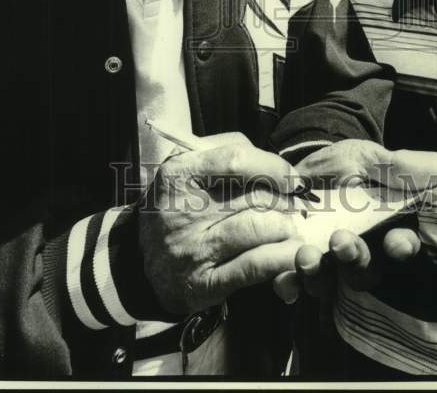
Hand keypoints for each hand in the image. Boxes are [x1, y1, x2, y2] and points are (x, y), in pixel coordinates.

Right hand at [139, 133, 305, 314]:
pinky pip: (254, 266)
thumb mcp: (187, 168)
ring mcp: (194, 248)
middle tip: (294, 206)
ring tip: (290, 228)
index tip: (293, 177)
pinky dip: (280, 258)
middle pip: (254, 196)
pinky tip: (290, 253)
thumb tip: (276, 164)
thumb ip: (227, 153)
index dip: (274, 167)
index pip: (236, 160)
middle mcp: (183, 211)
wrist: (142, 262)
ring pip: (259, 229)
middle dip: (285, 200)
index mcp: (179, 173)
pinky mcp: (206, 282)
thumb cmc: (176, 205)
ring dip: (286, 228)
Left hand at [272, 140, 436, 304]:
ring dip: (319, 275)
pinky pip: (293, 284)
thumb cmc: (347, 165)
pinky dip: (288, 284)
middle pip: (365, 272)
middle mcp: (362, 255)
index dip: (402, 247)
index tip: (397, 242)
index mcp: (387, 232)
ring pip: (329, 283)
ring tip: (306, 255)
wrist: (304, 169)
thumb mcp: (372, 159)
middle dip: (355, 260)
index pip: (402, 247)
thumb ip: (400, 167)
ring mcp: (329, 265)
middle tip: (341, 242)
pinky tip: (283, 280)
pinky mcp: (297, 266)